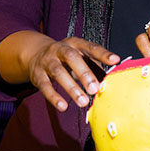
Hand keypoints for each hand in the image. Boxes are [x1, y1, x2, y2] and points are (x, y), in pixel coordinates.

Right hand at [0, 31, 119, 111]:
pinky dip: (54, 97)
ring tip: (83, 101)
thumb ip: (94, 65)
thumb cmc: (65, 57)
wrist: (35, 53)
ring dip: (71, 88)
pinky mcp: (37, 74)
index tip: (115, 60)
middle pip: (72, 58)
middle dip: (84, 73)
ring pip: (58, 73)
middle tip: (95, 88)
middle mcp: (60, 49)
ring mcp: (47, 61)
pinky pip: (45, 86)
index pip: (91, 47)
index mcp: (75, 44)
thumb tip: (110, 79)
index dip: (103, 54)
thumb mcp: (80, 55)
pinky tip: (63, 106)